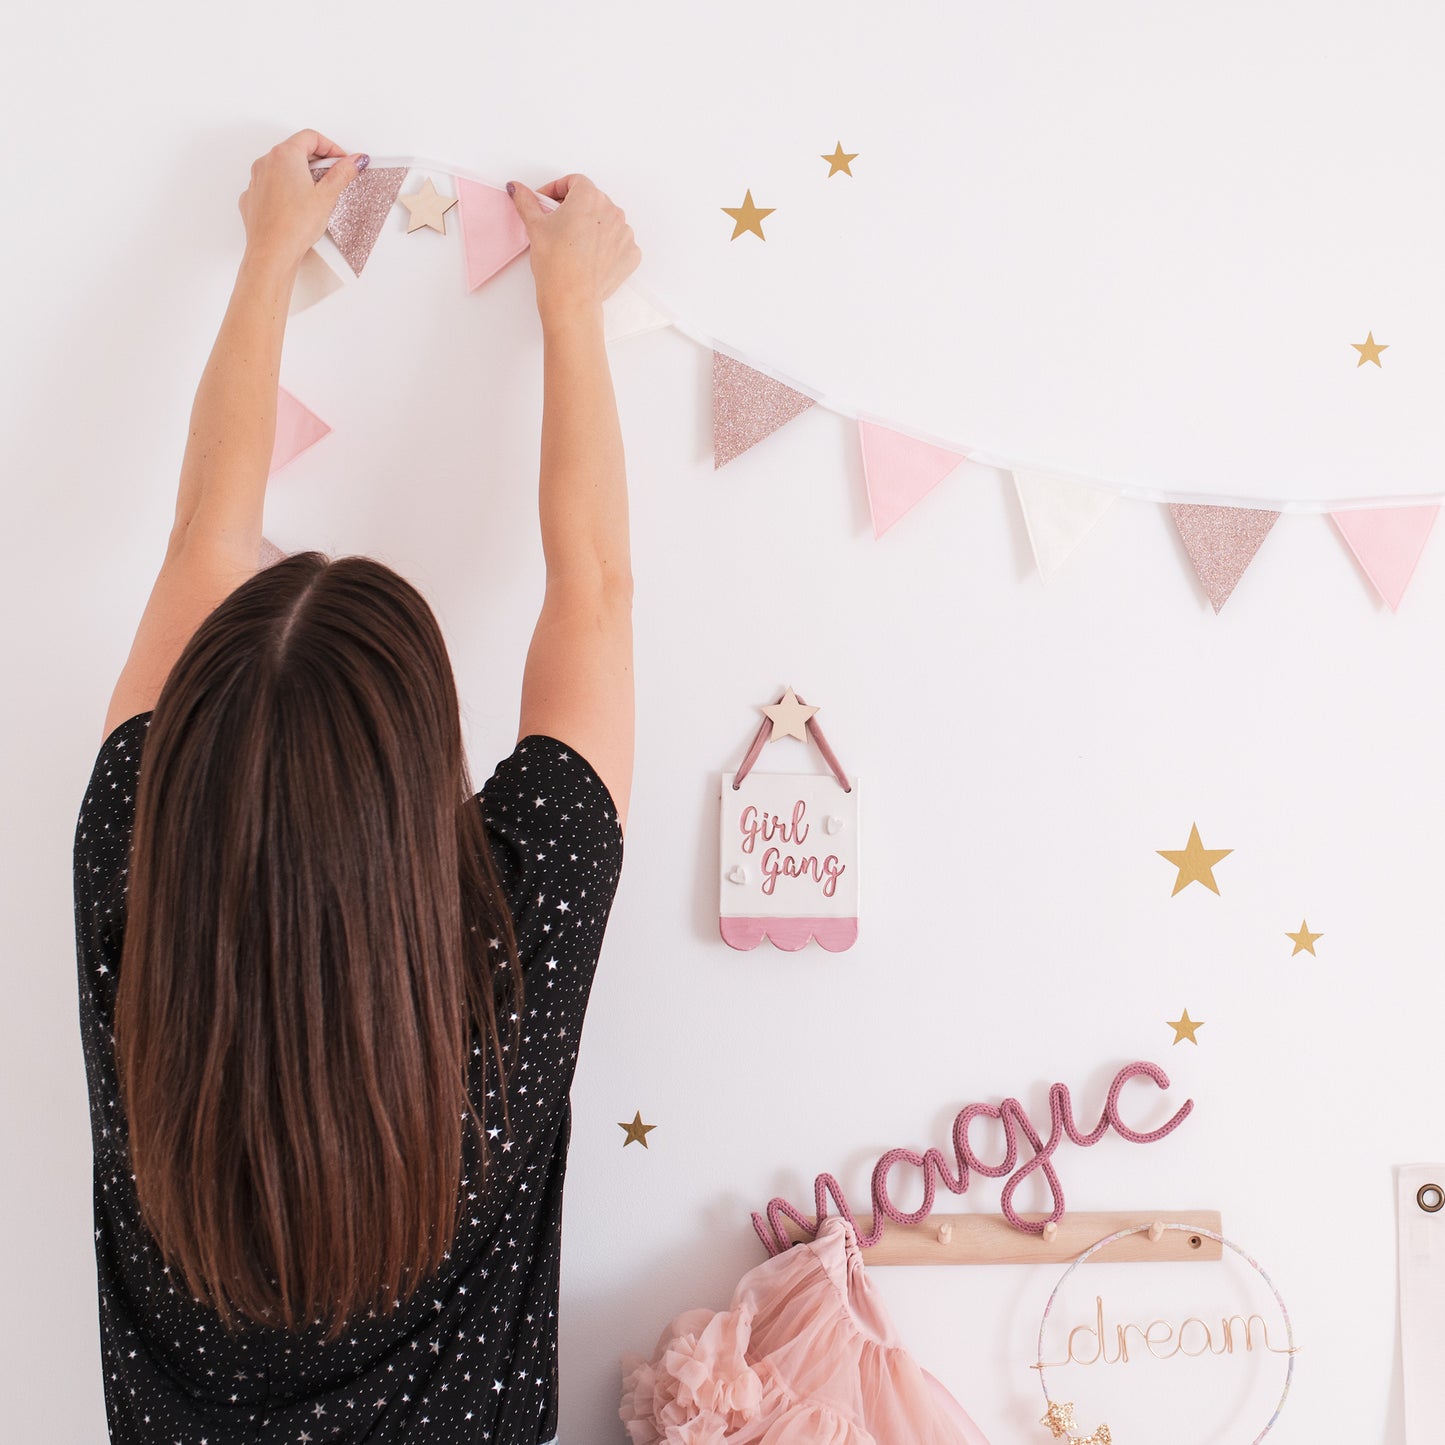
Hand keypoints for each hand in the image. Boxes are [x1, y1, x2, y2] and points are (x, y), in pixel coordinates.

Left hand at [237, 130, 367, 270]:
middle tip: (333, 178)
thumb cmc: (294, 225)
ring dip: (299, 175)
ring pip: (281, 168)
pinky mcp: (252, 198)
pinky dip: (285, 191)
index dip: (331, 147)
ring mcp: (256, 180)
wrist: (272, 253)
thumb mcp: (327, 196)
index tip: (342, 161)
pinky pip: (270, 186)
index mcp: (285, 155)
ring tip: (315, 196)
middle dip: (316, 161)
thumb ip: (342, 173)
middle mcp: (266, 162)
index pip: (311, 137)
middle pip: (295, 150)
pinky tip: (296, 207)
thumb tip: (355, 160)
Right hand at [506, 174, 639, 321]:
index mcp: (589, 196)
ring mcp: (625, 233)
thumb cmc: (555, 262)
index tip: (546, 202)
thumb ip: (526, 201)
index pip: (574, 182)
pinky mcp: (630, 254)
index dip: (556, 190)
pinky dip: (606, 246)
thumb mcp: (535, 226)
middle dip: (574, 209)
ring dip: (592, 227)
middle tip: (557, 225)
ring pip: (606, 222)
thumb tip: (516, 188)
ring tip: (574, 244)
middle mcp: (612, 210)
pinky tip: (591, 257)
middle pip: (591, 201)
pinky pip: (618, 243)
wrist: (572, 297)